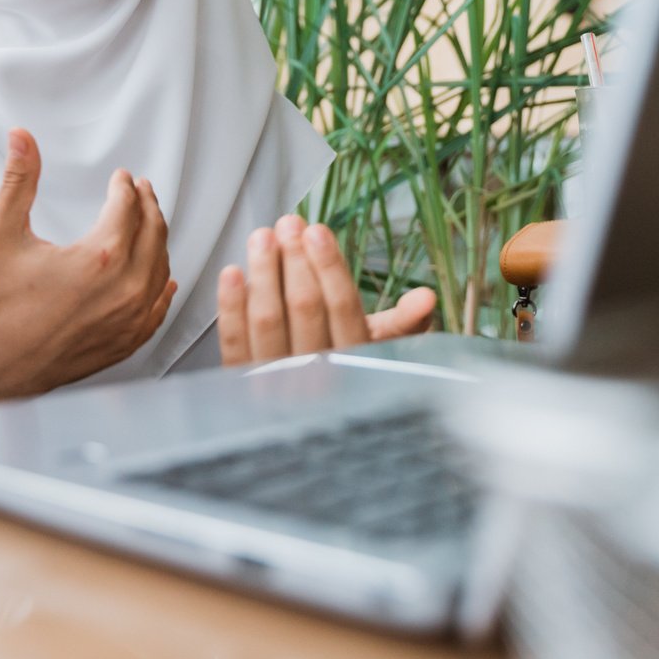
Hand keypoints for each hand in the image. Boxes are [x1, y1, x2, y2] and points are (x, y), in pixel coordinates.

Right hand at [0, 130, 174, 407]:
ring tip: (148, 223)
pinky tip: (162, 277)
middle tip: (142, 189)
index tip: (121, 177)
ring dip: (157, 239)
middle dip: (148, 204)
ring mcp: (132, 316)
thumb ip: (18, 179)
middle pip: (154, 231)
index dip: (125, 186)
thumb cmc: (0, 302)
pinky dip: (162, 285)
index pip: (128, 205)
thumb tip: (21, 137)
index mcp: (101, 255)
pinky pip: (159, 306)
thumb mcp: (2, 231)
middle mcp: (126, 286)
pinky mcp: (130, 339)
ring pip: (161, 266)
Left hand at [216, 215, 435, 365]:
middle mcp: (317, 374)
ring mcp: (276, 382)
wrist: (306, 435)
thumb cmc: (347, 373)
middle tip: (288, 224)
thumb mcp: (379, 352)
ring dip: (264, 273)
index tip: (317, 230)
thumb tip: (428, 297)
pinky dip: (231, 306)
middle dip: (295, 260)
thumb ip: (403, 325)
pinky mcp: (241, 384)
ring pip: (268, 320)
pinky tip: (232, 273)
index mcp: (355, 360)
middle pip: (304, 307)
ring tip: (261, 236)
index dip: (329, 266)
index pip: (342, 306)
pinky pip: (236, 341)